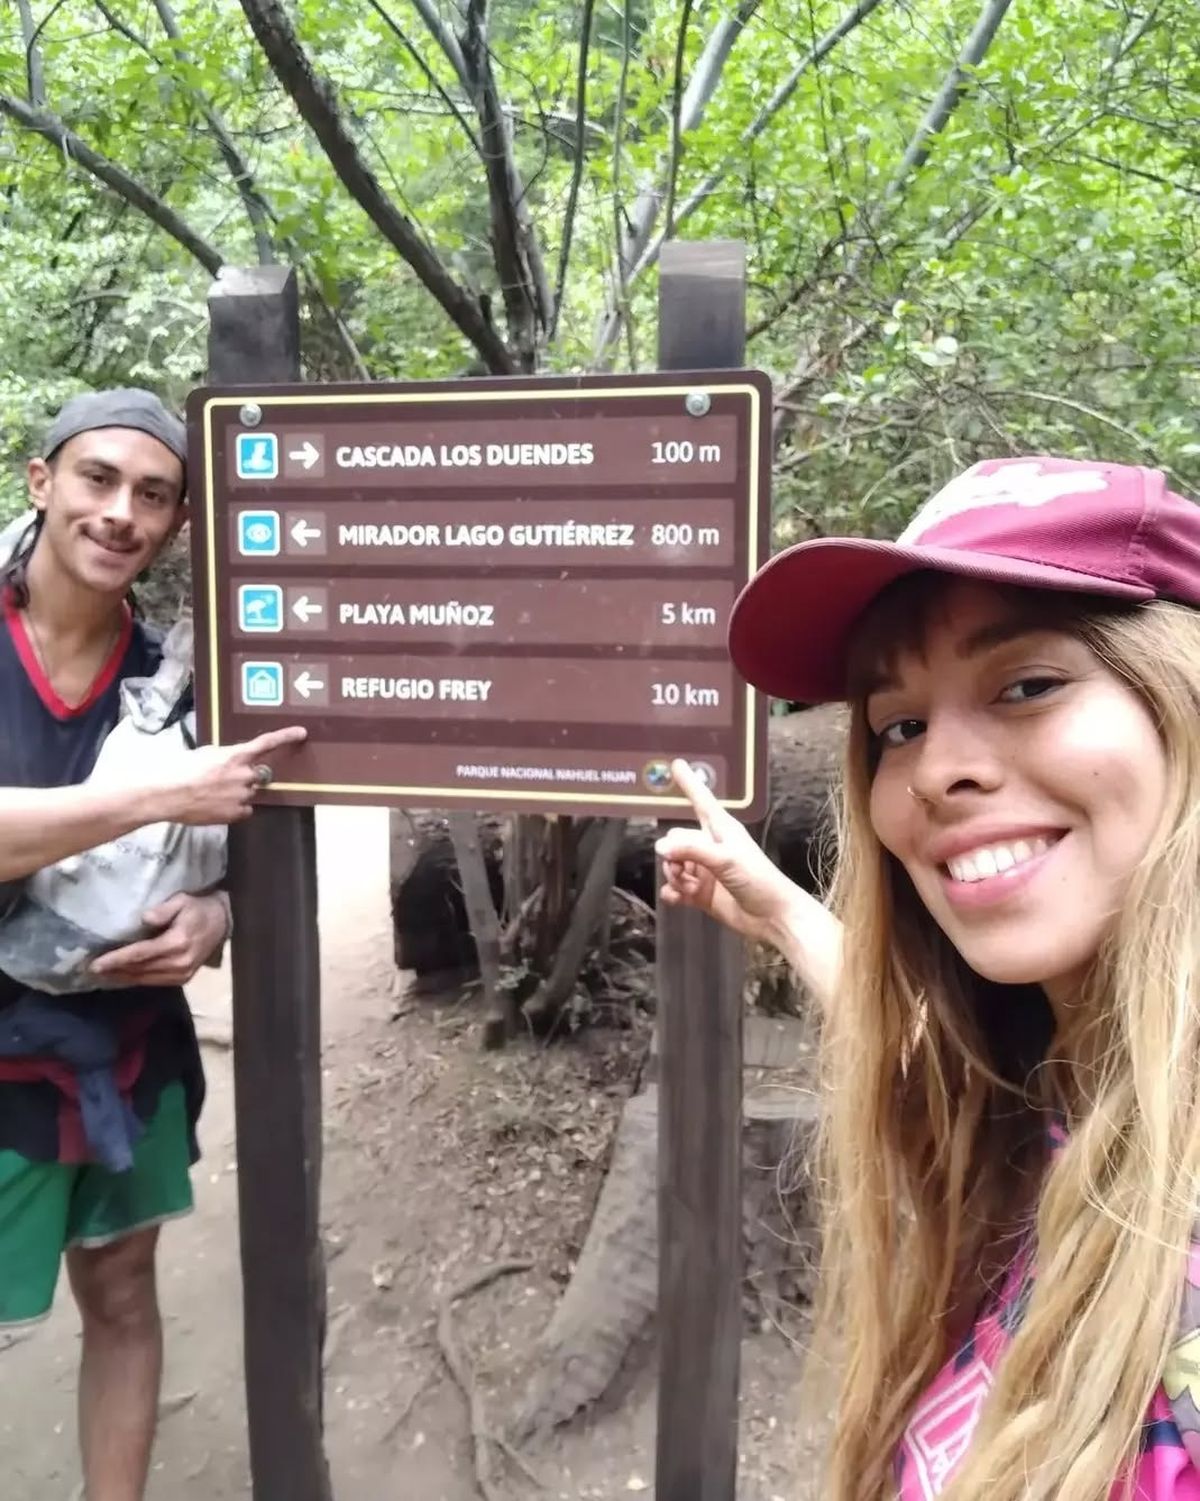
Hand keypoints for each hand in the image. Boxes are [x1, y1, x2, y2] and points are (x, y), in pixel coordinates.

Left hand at [90, 891, 229, 986]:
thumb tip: (144, 918)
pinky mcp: (183, 978)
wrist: (224, 922)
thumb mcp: (182, 900)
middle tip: (91, 970)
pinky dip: (136, 980)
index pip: (140, 954)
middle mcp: (179, 962)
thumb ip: (164, 909)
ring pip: (145, 979)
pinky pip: (154, 982)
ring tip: (102, 975)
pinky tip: (122, 976)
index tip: (96, 963)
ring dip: (122, 977)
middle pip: (139, 969)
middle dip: (114, 971)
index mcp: (177, 943)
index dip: (117, 959)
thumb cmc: (199, 908)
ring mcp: (182, 973)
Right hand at [147, 726, 307, 825]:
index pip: (266, 743)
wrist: (167, 794)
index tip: (301, 733)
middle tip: (225, 780)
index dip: (285, 737)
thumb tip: (232, 762)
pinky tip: (217, 806)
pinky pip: (244, 811)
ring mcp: (242, 796)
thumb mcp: (204, 754)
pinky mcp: (236, 813)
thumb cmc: (180, 770)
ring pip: (250, 794)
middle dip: (248, 777)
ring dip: (239, 793)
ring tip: (213, 794)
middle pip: (259, 775)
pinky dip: (235, 809)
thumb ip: (225, 756)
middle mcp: (245, 775)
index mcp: (236, 756)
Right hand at [656, 758, 805, 946]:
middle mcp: (711, 847)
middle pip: (676, 839)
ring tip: (688, 887)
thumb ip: (692, 850)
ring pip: (673, 864)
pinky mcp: (701, 893)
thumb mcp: (726, 859)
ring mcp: (705, 871)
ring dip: (674, 875)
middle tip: (682, 868)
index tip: (677, 764)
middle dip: (673, 854)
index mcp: (721, 830)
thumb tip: (661, 847)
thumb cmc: (759, 879)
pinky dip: (672, 892)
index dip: (689, 783)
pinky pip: (675, 888)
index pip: (701, 800)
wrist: (773, 917)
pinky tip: (675, 898)